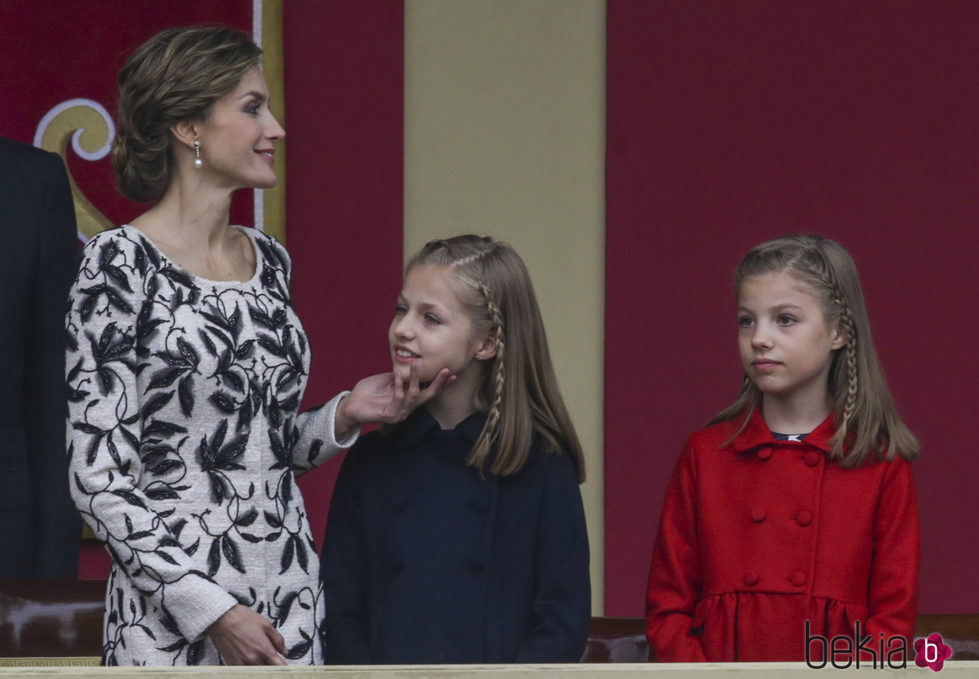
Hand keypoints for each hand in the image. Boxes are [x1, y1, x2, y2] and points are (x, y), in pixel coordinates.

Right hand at [207, 604, 286, 664]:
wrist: (222, 618)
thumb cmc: (242, 619)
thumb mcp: (266, 624)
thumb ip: (278, 639)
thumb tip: (284, 651)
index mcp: (264, 649)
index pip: (278, 666)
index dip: (284, 668)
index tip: (286, 668)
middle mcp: (253, 659)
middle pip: (267, 671)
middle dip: (272, 668)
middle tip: (273, 662)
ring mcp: (241, 663)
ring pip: (256, 672)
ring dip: (261, 668)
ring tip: (260, 659)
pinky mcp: (232, 664)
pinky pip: (244, 671)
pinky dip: (249, 668)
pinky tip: (250, 660)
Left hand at [335, 363, 453, 434]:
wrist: (351, 404)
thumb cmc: (369, 392)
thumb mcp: (389, 379)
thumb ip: (402, 375)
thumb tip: (413, 364)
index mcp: (409, 399)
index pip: (429, 391)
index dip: (441, 384)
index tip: (453, 374)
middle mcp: (408, 408)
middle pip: (428, 396)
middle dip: (438, 383)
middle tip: (446, 370)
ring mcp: (400, 413)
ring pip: (414, 395)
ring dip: (416, 379)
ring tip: (416, 364)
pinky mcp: (390, 415)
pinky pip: (398, 398)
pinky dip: (399, 385)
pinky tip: (398, 374)